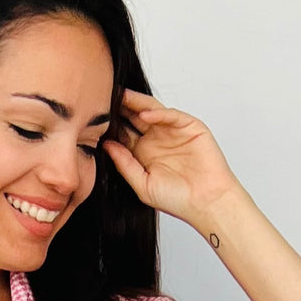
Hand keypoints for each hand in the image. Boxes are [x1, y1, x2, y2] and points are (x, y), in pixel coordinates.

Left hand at [103, 89, 243, 228]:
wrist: (206, 203)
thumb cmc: (177, 200)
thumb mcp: (142, 184)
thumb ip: (124, 164)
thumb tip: (106, 145)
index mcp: (143, 153)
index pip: (123, 133)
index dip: (111, 125)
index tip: (94, 117)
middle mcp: (156, 140)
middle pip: (135, 118)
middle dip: (121, 108)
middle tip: (104, 96)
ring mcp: (173, 132)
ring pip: (152, 111)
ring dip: (137, 103)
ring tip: (121, 96)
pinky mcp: (190, 127)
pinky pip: (172, 115)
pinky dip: (159, 113)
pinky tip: (145, 114)